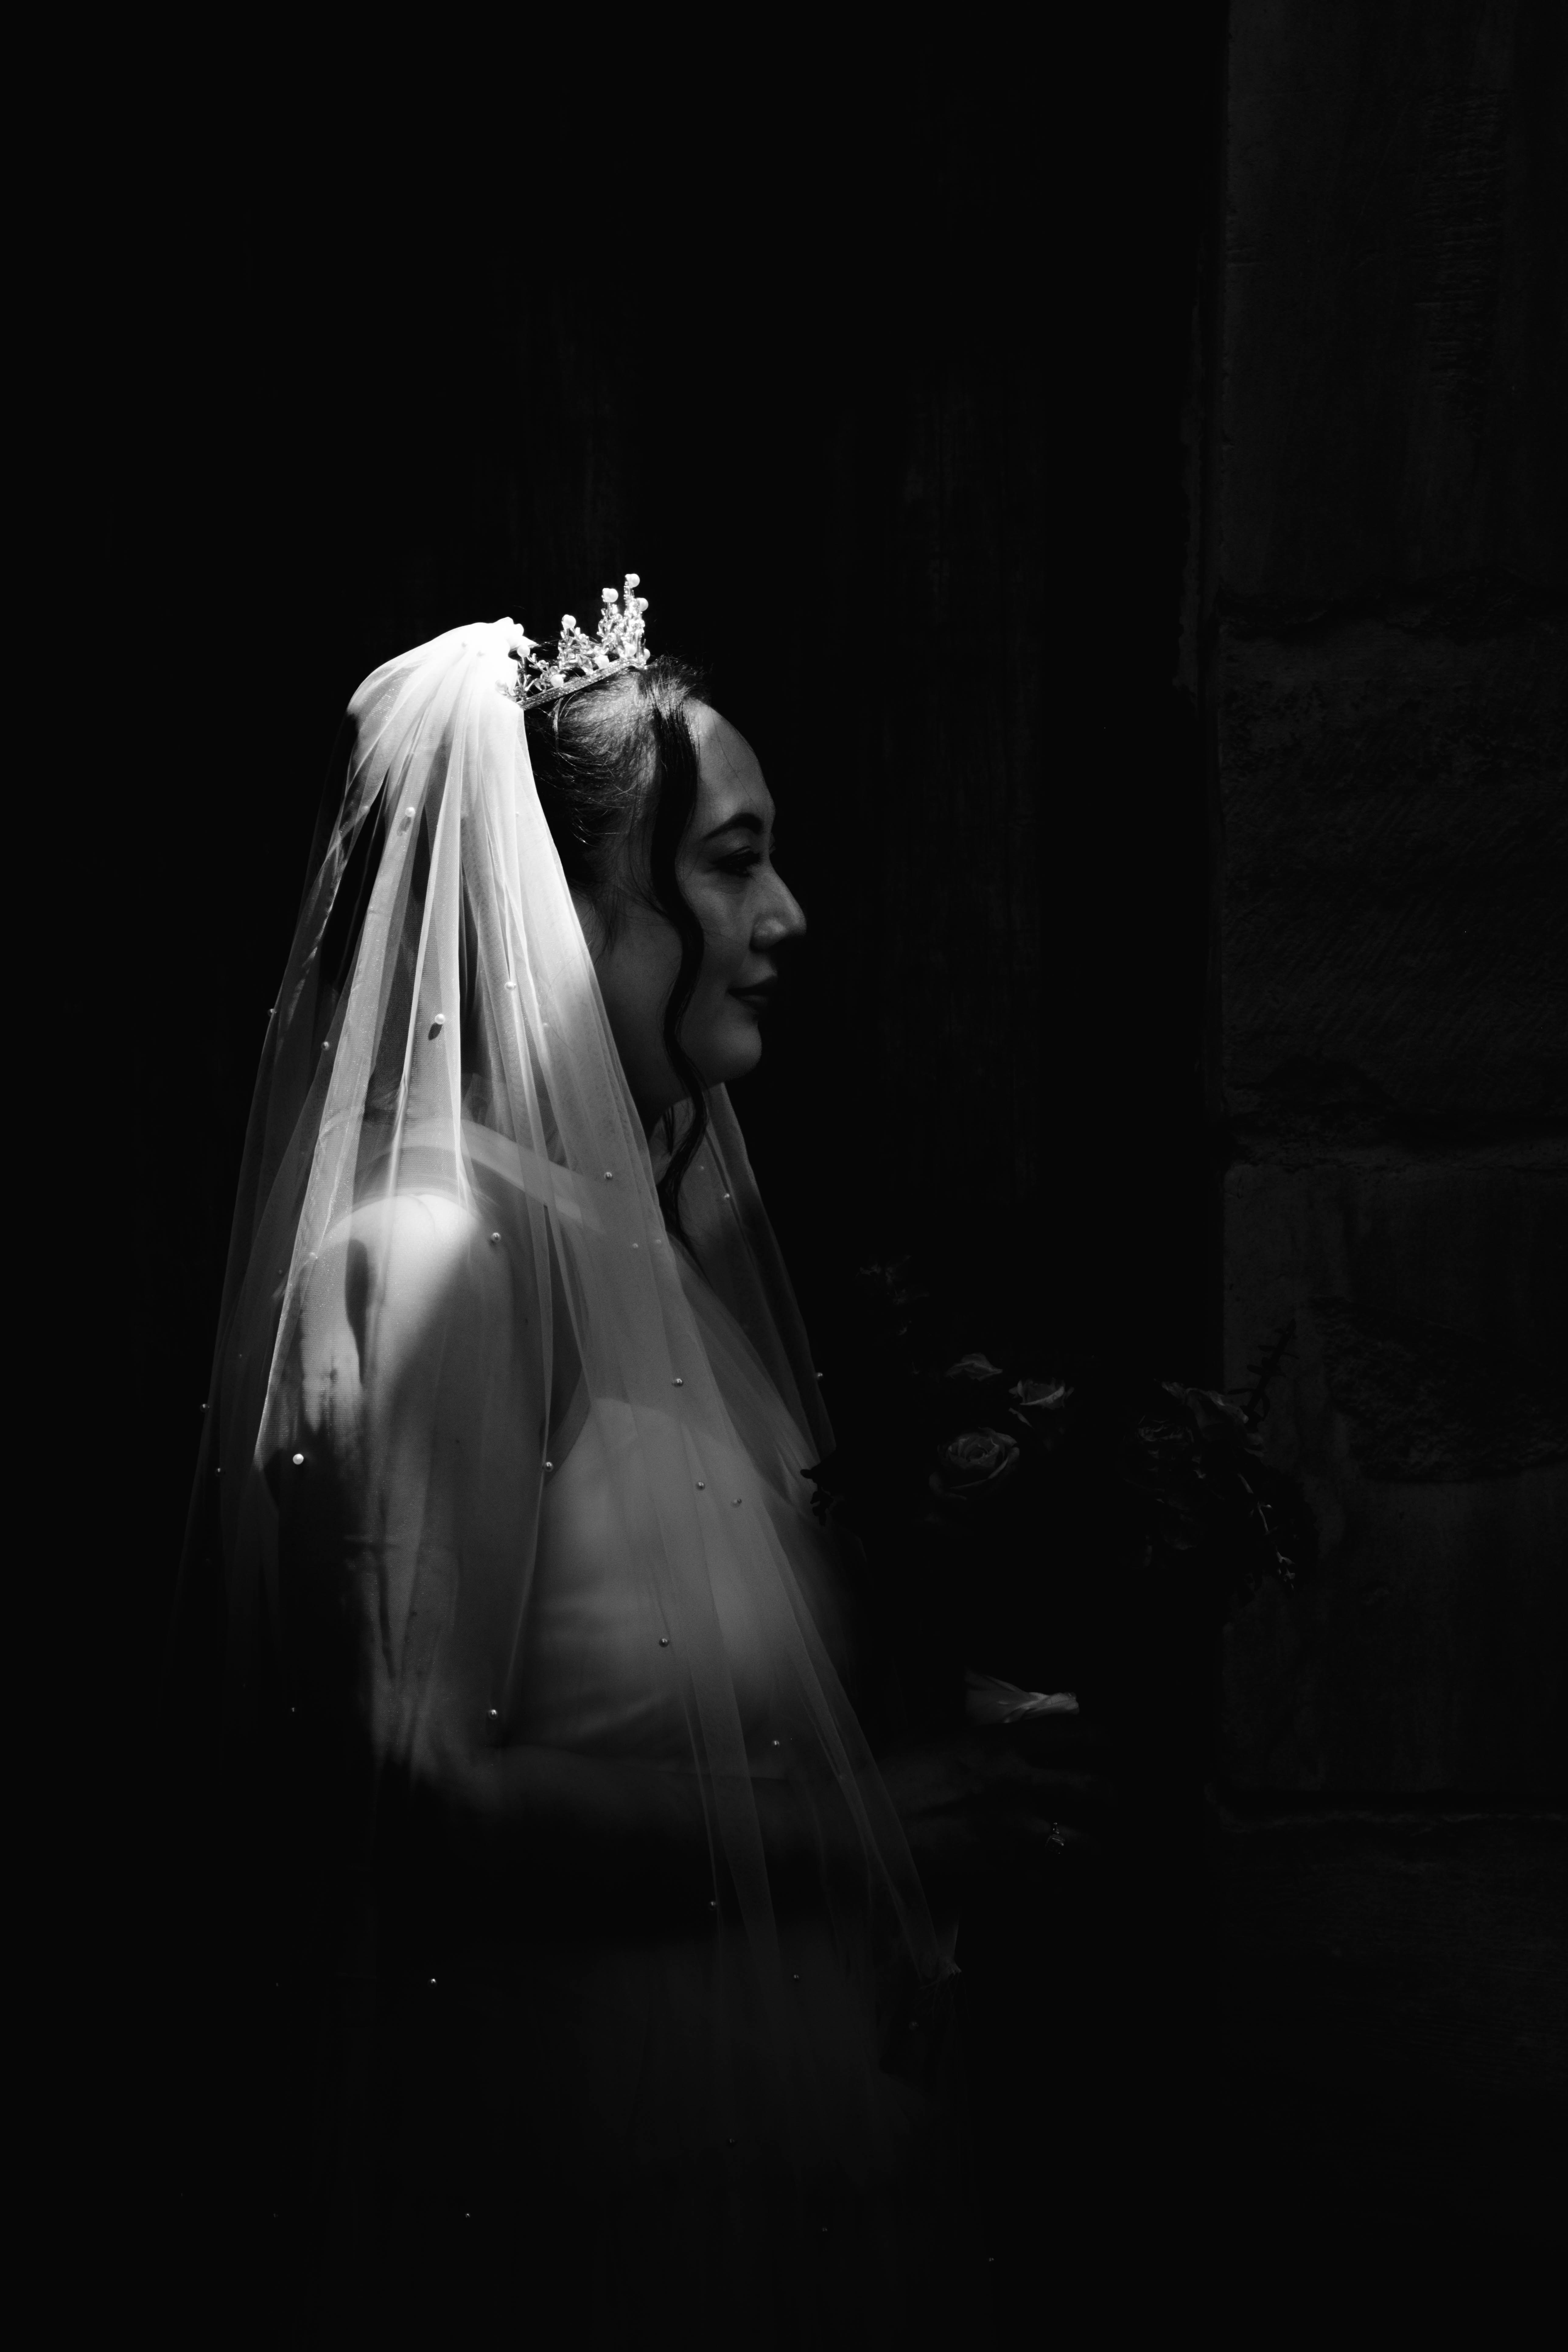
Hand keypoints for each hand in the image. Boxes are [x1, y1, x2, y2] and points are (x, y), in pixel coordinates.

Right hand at [875, 1729, 1111, 1904]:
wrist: (865, 1827)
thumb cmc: (894, 1777)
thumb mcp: (932, 1734)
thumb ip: (968, 1725)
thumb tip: (988, 1713)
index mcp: (1001, 1743)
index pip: (1075, 1733)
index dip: (1105, 1741)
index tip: (1110, 1749)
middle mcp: (1017, 1783)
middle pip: (1094, 1789)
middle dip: (1112, 1799)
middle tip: (1110, 1805)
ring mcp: (1012, 1830)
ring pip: (1084, 1843)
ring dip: (1095, 1848)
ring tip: (1094, 1850)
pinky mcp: (1001, 1870)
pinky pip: (1053, 1884)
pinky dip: (1064, 1887)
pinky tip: (1063, 1885)